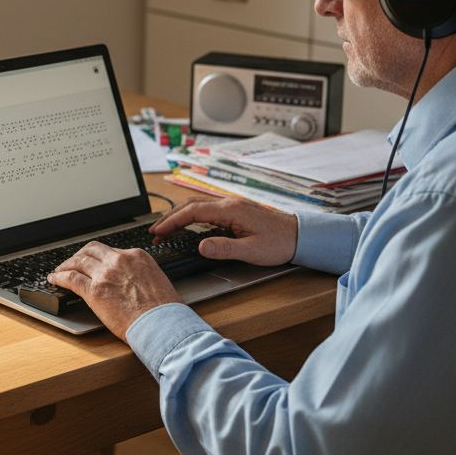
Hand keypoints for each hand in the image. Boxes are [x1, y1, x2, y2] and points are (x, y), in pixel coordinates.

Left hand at [48, 242, 180, 341]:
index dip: (99, 257)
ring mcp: (105, 274)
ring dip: (66, 265)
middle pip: (91, 250)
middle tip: (73, 262)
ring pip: (78, 262)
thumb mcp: (157, 280)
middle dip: (80, 255)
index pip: (111, 251)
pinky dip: (59, 277)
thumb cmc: (164, 310)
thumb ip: (140, 275)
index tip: (94, 262)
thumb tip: (133, 281)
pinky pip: (70, 279)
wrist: (162, 324)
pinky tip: (54, 279)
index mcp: (136, 256)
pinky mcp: (94, 291)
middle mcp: (119, 260)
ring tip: (59, 270)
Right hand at [151, 196, 298, 265]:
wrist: (300, 236)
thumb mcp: (252, 251)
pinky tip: (188, 224)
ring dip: (179, 215)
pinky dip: (191, 215)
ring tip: (166, 227)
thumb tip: (200, 246)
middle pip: (191, 205)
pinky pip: (207, 209)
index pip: (192, 211)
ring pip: (198, 205)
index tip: (158, 232)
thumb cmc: (279, 243)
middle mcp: (229, 203)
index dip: (172, 221)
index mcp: (230, 210)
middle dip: (170, 217)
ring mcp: (232, 205)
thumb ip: (224, 248)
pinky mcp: (235, 211)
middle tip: (155, 231)